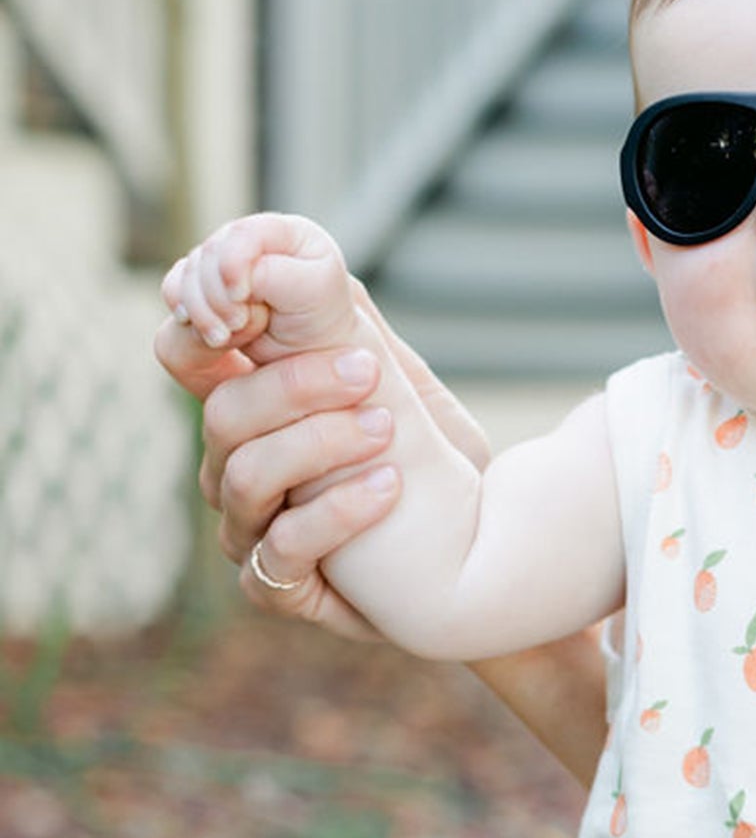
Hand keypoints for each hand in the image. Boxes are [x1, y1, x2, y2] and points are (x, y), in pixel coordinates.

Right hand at [154, 278, 489, 640]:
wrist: (487, 542)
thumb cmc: (428, 452)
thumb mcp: (391, 373)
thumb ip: (339, 317)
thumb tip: (295, 250)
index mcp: (249, 404)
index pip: (185, 353)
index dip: (202, 323)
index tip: (257, 304)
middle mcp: (234, 467)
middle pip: (223, 415)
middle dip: (296, 385)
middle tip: (370, 370)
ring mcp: (250, 530)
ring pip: (245, 480)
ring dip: (320, 445)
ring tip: (388, 429)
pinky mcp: (281, 588)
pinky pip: (280, 554)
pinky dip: (336, 514)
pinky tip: (389, 486)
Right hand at [161, 211, 354, 355]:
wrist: (316, 369)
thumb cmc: (327, 332)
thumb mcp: (314, 298)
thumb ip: (275, 275)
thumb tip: (234, 274)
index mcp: (291, 234)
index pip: (245, 233)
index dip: (234, 262)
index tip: (241, 297)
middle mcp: (253, 243)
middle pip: (208, 255)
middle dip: (217, 295)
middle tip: (237, 327)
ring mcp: (225, 265)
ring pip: (187, 276)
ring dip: (200, 312)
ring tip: (225, 339)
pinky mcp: (204, 290)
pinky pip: (174, 293)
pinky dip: (184, 314)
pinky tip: (208, 333)